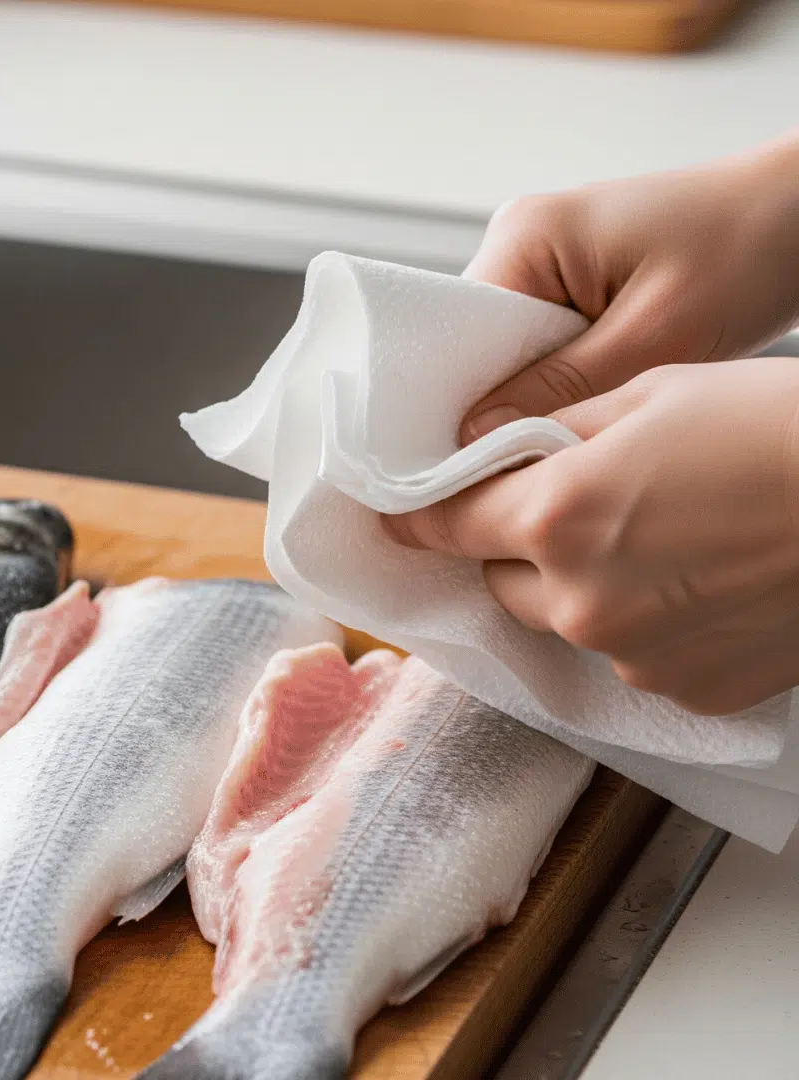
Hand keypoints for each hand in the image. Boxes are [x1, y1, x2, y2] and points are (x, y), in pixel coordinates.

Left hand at [384, 358, 798, 714]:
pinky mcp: (691, 691)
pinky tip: (708, 579)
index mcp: (555, 517)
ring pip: (569, 621)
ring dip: (588, 586)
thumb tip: (486, 447)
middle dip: (524, 546)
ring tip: (666, 535)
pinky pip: (636, 655)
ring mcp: (635, 655)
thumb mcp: (656, 392)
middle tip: (585, 501)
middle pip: (504, 579)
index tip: (398, 513)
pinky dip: (652, 623)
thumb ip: (553, 429)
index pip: (443, 525)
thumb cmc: (783, 426)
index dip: (421, 513)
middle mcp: (580, 601)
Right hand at [460, 131, 798, 441]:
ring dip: (539, 394)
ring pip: (510, 356)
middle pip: (475, 349)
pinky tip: (593, 399)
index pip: (454, 337)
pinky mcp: (574, 284)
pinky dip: (564, 380)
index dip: (458, 404)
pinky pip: (543, 348)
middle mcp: (520, 243)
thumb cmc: (751, 245)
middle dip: (504, 404)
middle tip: (538, 454)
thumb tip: (470, 439)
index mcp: (523, 236)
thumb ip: (561, 387)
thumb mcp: (657, 332)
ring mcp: (545, 263)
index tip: (470, 464)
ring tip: (576, 423)